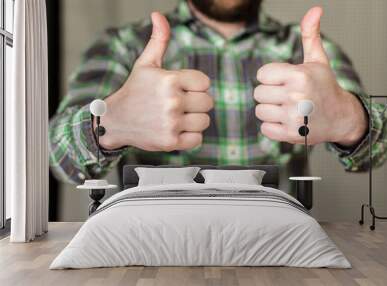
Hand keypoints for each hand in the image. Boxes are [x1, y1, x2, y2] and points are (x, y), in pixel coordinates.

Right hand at [97, 12, 212, 150]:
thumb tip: (158, 14)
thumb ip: (159, 40)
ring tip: (177, 117)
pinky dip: (190, 137)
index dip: (196, 86)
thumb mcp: (146, 64)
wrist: (115, 120)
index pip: (205, 82)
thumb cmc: (134, 91)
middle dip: (196, 103)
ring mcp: (171, 123)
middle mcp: (172, 101)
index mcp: (170, 80)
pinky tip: (177, 129)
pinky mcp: (170, 142)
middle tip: (180, 104)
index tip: (184, 88)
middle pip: (208, 102)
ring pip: (204, 121)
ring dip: (194, 120)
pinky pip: (198, 139)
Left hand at [254, 7, 366, 146]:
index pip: (262, 74)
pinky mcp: (291, 134)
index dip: (271, 77)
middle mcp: (295, 96)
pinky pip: (265, 129)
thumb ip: (310, 35)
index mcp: (298, 75)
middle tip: (287, 96)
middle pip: (258, 94)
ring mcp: (293, 117)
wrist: (341, 116)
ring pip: (260, 111)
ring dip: (271, 111)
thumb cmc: (325, 87)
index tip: (284, 81)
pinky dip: (273, 127)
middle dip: (270, 94)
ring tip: (287, 109)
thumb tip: (315, 9)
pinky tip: (287, 121)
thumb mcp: (317, 60)